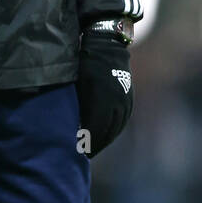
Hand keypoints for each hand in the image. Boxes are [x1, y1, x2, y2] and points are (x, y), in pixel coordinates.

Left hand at [75, 32, 132, 156]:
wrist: (105, 48)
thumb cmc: (83, 66)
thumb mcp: (77, 87)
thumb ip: (77, 108)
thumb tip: (73, 129)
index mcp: (101, 101)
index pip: (94, 130)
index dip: (86, 142)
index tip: (77, 151)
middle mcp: (116, 104)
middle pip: (106, 132)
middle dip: (95, 144)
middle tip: (84, 154)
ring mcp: (125, 102)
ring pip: (116, 128)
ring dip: (105, 140)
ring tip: (94, 148)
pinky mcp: (129, 99)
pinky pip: (122, 121)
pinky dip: (114, 131)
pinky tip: (107, 136)